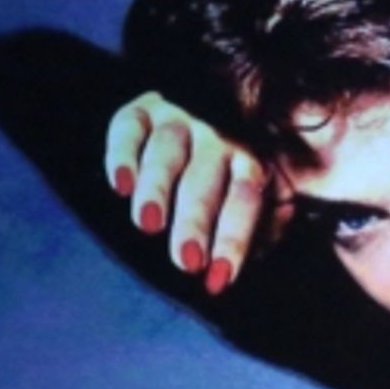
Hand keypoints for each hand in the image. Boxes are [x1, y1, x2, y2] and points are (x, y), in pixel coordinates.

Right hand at [106, 92, 270, 292]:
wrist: (200, 122)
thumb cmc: (231, 182)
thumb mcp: (262, 199)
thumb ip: (268, 225)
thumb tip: (265, 252)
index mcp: (249, 163)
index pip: (244, 200)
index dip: (232, 239)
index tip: (219, 276)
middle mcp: (216, 138)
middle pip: (203, 181)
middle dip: (194, 221)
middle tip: (186, 259)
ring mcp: (178, 120)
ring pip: (166, 152)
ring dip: (157, 188)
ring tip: (148, 224)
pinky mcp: (142, 112)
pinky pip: (130, 127)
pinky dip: (122, 154)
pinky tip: (121, 185)